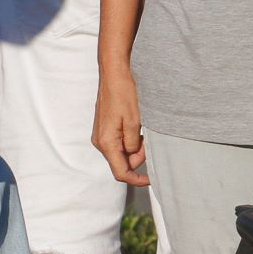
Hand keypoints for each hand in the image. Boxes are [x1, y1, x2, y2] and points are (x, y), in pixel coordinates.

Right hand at [92, 67, 149, 185]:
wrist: (114, 74)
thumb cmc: (124, 93)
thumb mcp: (134, 121)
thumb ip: (133, 144)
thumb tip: (133, 156)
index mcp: (106, 143)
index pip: (120, 172)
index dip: (137, 179)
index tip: (152, 179)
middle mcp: (100, 142)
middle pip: (122, 162)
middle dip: (138, 157)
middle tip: (149, 140)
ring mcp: (102, 135)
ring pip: (122, 152)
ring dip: (135, 147)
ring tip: (143, 129)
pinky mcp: (105, 129)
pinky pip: (119, 142)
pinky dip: (130, 139)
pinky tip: (137, 126)